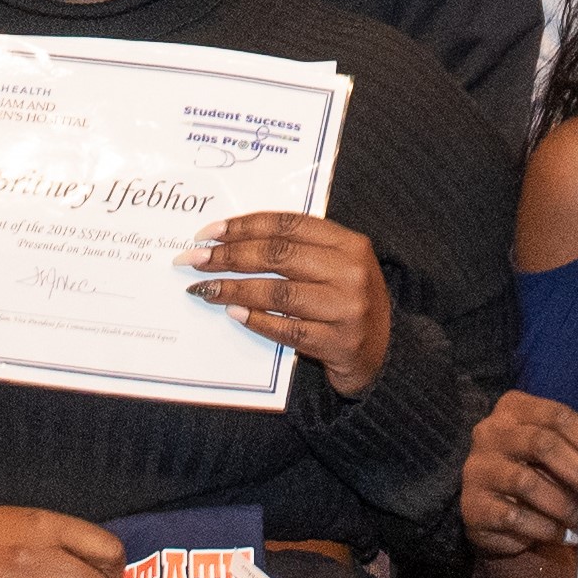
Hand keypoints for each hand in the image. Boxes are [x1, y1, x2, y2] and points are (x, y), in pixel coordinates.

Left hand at [188, 212, 395, 394]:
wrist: (382, 352)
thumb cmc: (347, 302)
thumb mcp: (335, 266)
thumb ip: (298, 250)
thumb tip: (229, 242)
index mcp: (350, 243)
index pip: (288, 225)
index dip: (244, 226)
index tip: (208, 233)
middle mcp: (352, 271)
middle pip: (279, 255)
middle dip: (229, 256)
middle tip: (194, 260)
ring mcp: (347, 308)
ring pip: (279, 293)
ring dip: (234, 290)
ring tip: (205, 289)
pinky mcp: (339, 342)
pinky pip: (288, 329)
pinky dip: (257, 320)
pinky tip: (233, 315)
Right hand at [459, 391, 577, 556]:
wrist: (497, 517)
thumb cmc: (537, 476)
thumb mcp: (555, 456)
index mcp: (514, 408)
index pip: (560, 417)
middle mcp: (490, 432)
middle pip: (545, 445)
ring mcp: (477, 468)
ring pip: (528, 482)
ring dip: (566, 506)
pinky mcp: (472, 505)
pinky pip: (515, 517)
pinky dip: (548, 529)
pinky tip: (567, 536)